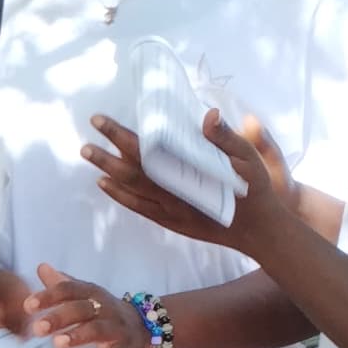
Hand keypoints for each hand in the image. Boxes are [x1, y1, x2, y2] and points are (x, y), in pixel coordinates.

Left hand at [22, 266, 146, 347]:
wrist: (143, 326)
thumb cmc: (103, 310)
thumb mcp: (84, 294)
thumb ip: (62, 284)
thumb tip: (41, 267)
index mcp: (90, 294)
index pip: (68, 290)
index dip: (49, 296)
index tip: (28, 306)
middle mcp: (103, 307)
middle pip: (80, 309)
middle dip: (59, 317)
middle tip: (37, 328)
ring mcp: (116, 327)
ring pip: (97, 330)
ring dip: (78, 336)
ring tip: (58, 344)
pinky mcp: (125, 347)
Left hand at [83, 110, 285, 253]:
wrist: (260, 232)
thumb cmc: (257, 192)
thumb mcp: (251, 159)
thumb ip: (228, 138)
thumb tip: (208, 115)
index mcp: (186, 176)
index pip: (145, 151)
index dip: (120, 136)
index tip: (101, 121)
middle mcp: (172, 196)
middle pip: (131, 171)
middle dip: (107, 153)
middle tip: (87, 136)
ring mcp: (169, 212)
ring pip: (131, 190)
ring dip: (108, 172)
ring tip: (89, 155)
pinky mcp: (172, 222)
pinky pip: (138, 208)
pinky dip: (120, 196)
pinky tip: (106, 185)